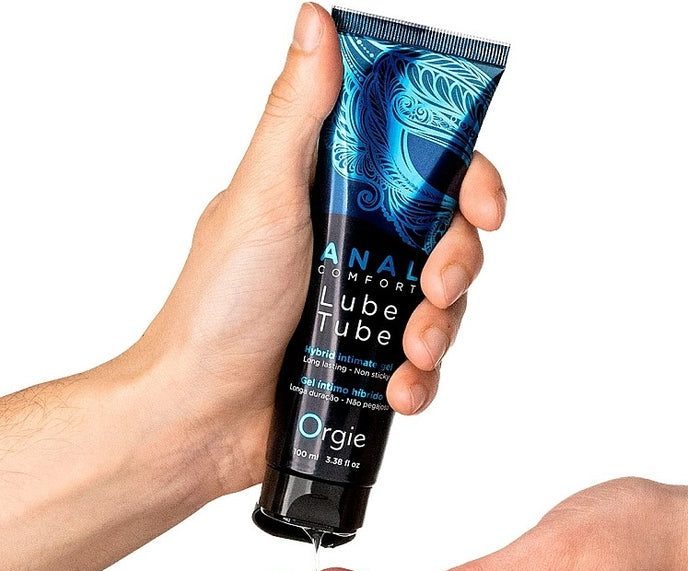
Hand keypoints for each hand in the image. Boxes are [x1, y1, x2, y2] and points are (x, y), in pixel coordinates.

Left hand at [124, 2, 505, 494]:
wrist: (200, 414)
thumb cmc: (217, 307)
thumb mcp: (260, 199)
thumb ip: (297, 116)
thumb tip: (316, 23)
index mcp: (333, 196)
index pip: (421, 169)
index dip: (467, 179)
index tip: (485, 208)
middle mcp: (354, 245)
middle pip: (445, 237)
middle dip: (456, 264)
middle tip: (434, 290)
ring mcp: (362, 304)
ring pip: (442, 304)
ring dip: (441, 329)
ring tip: (411, 354)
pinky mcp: (366, 360)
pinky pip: (422, 363)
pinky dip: (422, 379)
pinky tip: (401, 393)